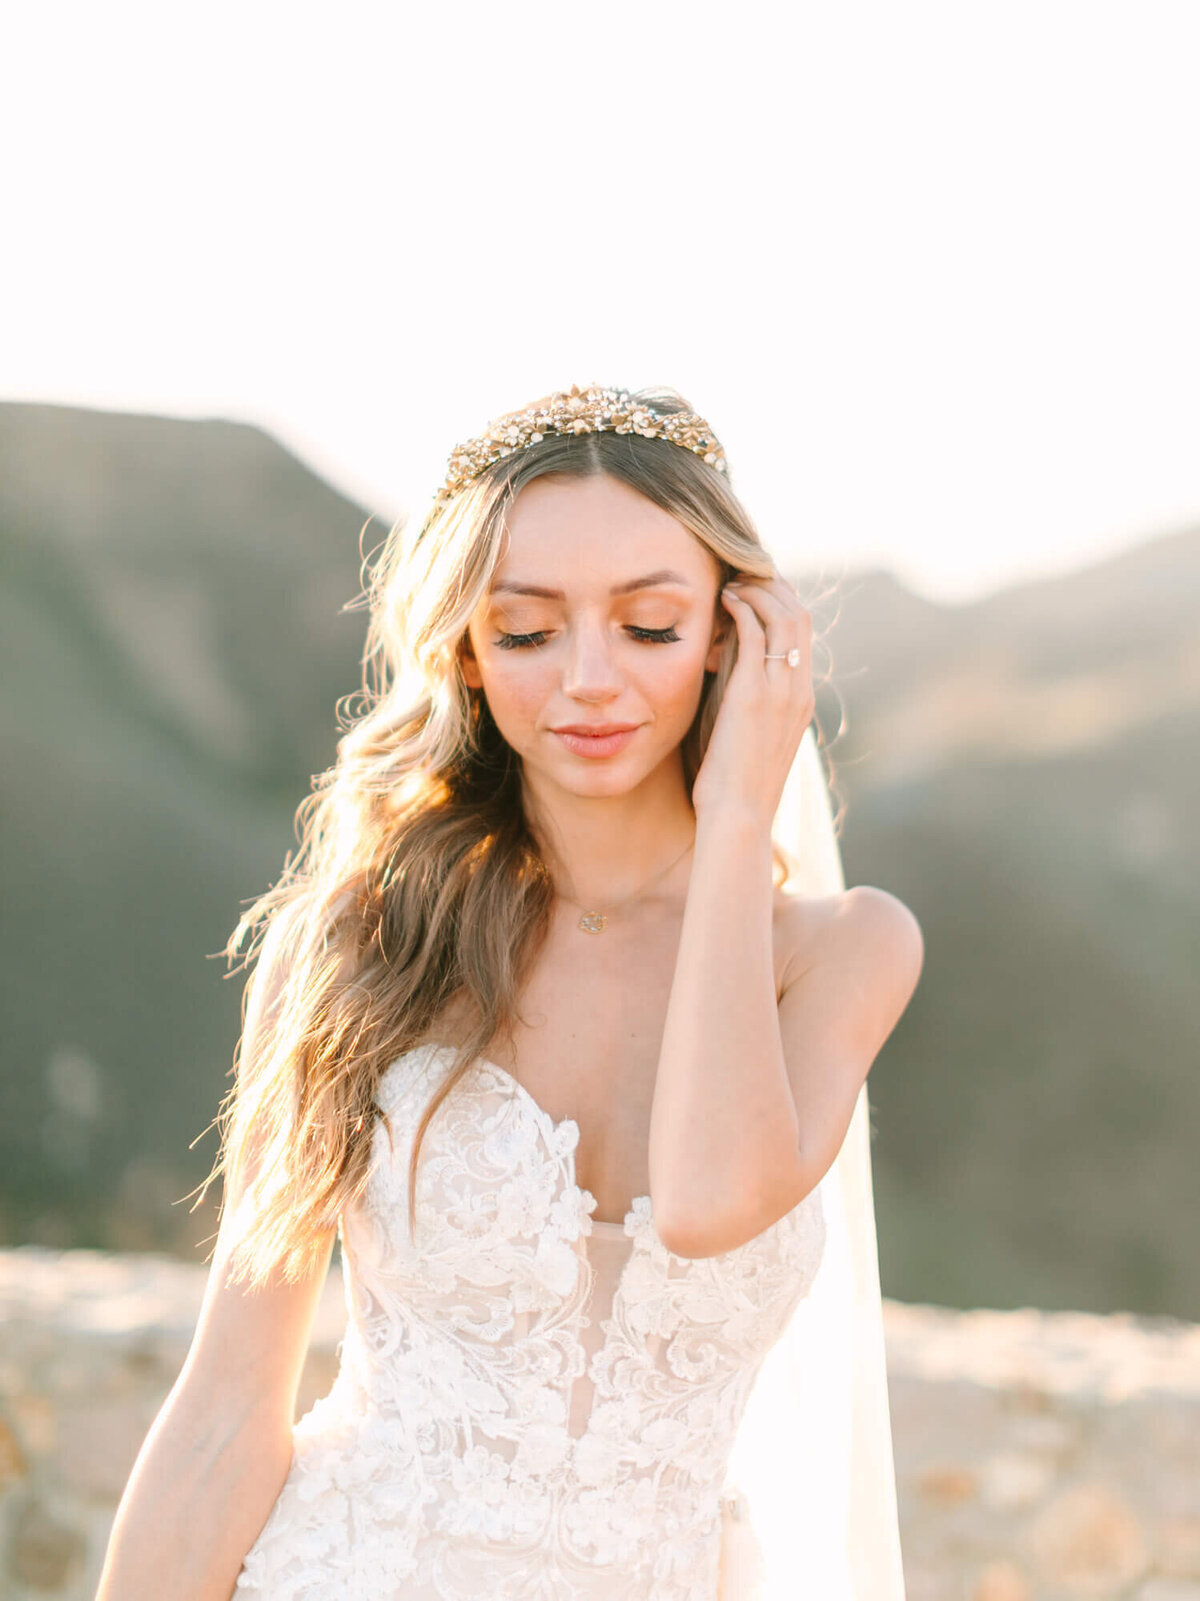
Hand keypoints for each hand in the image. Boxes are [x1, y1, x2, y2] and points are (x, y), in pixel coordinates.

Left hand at [691, 568, 814, 825]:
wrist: (737, 816)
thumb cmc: (731, 783)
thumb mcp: (745, 732)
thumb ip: (742, 695)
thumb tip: (722, 662)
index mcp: (801, 699)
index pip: (802, 634)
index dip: (781, 602)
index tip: (753, 588)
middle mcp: (799, 690)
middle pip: (800, 616)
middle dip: (773, 587)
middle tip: (741, 574)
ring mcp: (781, 691)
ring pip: (784, 616)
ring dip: (757, 590)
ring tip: (730, 581)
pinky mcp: (754, 694)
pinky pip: (755, 633)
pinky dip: (741, 607)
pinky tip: (722, 599)